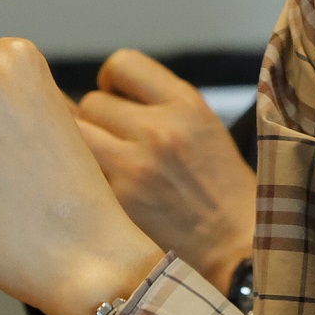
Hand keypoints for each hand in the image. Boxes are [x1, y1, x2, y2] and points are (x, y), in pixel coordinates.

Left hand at [75, 50, 257, 292]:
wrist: (238, 250)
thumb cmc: (222, 192)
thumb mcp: (205, 129)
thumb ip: (160, 106)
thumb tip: (103, 96)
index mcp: (187, 105)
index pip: (123, 63)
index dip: (112, 80)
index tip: (114, 98)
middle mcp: (160, 129)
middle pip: (92, 102)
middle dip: (96, 122)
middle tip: (111, 145)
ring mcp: (135, 167)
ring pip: (75, 135)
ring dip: (82, 150)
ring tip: (98, 167)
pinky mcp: (116, 202)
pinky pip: (76, 174)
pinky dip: (78, 181)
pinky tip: (92, 192)